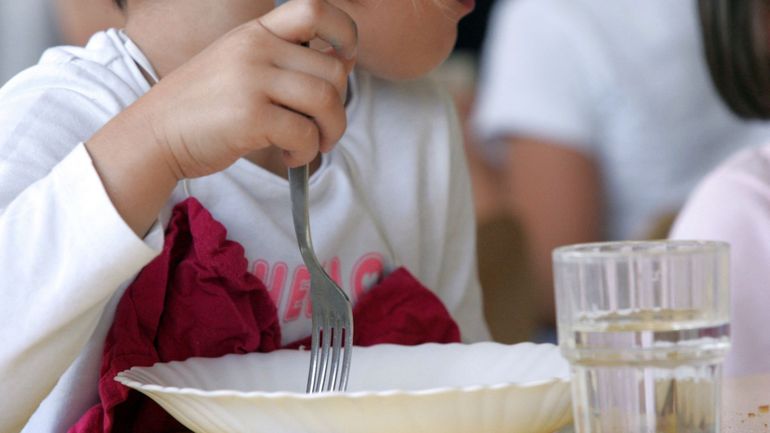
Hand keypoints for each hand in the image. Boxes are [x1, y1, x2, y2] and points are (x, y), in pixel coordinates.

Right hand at [141, 0, 357, 178]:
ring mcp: (252, 80)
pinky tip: (290, 156)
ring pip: (326, 102)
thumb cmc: (204, 106)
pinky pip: (305, 134)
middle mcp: (255, 49)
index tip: (345, 60)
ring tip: (312, 145)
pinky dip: (307, 152)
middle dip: (340, 108)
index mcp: (256, 31)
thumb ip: (284, 60)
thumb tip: (342, 64)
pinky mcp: (250, 116)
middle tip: (324, 129)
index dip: (345, 32)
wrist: (154, 133)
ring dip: (331, 132)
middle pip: (333, 70)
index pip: (316, 8)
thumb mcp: (240, 65)